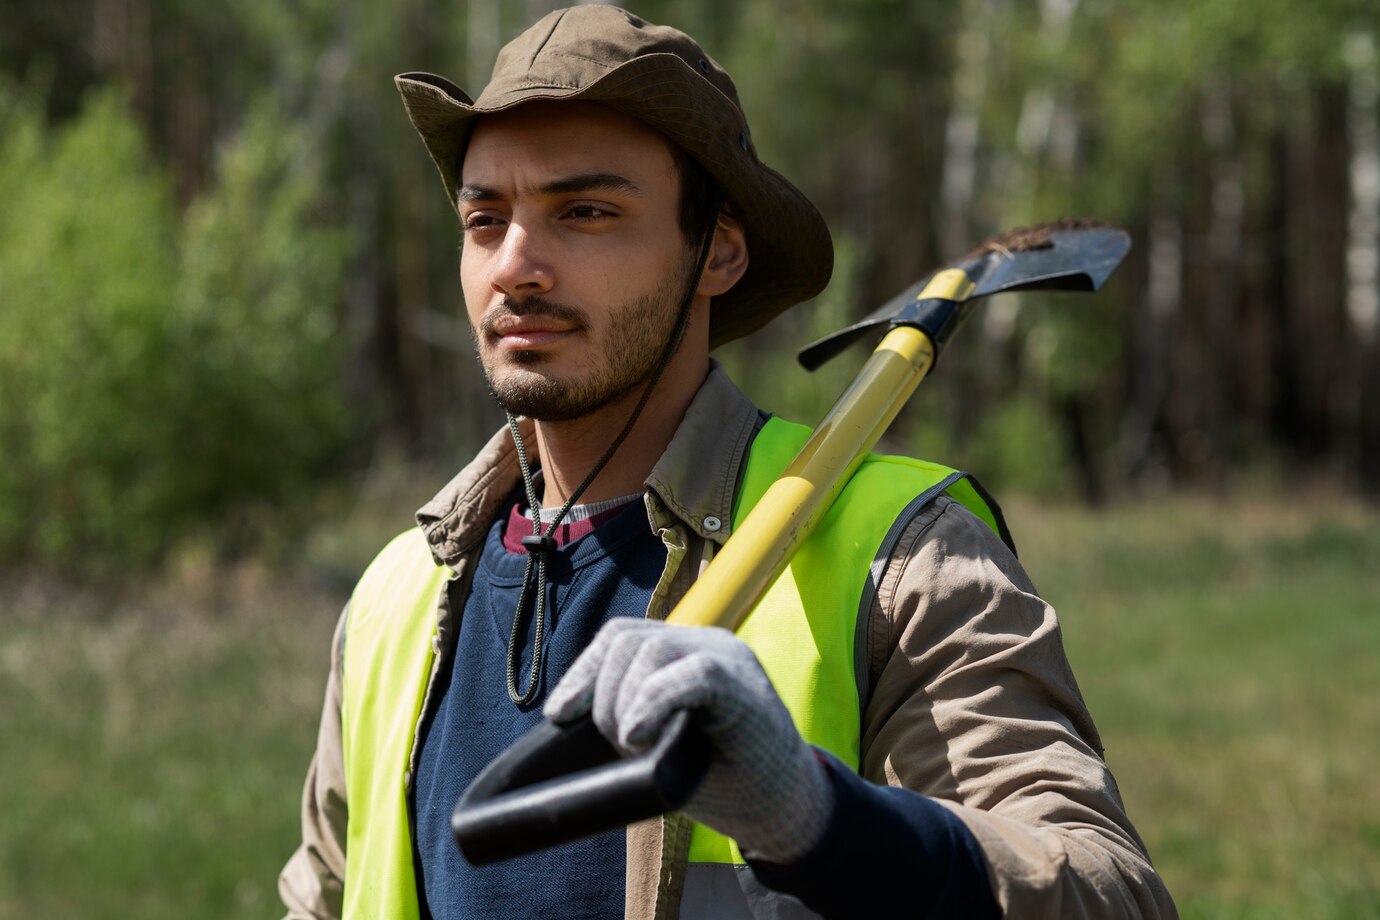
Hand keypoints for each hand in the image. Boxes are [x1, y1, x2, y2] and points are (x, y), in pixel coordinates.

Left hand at [545, 618, 834, 862]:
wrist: (784, 810)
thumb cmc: (724, 779)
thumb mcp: (664, 742)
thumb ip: (632, 714)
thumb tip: (565, 717)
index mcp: (687, 652)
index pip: (621, 638)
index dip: (582, 672)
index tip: (558, 715)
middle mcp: (708, 644)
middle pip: (627, 640)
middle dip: (603, 693)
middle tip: (619, 743)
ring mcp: (731, 661)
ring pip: (654, 650)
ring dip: (626, 702)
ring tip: (637, 745)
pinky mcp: (747, 690)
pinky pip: (693, 675)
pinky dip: (654, 702)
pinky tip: (639, 737)